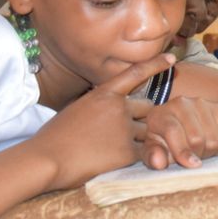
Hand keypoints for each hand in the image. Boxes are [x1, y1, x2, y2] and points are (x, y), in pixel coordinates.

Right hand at [29, 54, 173, 191]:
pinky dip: (136, 156)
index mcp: (104, 94)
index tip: (172, 58)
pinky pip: (144, 150)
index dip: (155, 64)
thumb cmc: (54, 137)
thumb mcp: (77, 109)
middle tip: (119, 131)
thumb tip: (113, 107)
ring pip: (147, 130)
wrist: (45, 160)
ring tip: (109, 148)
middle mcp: (119, 107)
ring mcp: (125, 129)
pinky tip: (114, 160)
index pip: (135, 73)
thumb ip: (100, 106)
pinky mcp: (128, 152)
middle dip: (141, 117)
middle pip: (147, 108)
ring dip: (137, 138)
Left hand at [142, 95, 217, 169]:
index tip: (192, 165)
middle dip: (196, 154)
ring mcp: (202, 104)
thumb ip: (153, 156)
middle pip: (197, 138)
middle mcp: (181, 103)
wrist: (187, 124)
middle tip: (192, 157)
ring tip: (200, 150)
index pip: (173, 131)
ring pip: (214, 140)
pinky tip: (212, 144)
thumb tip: (159, 162)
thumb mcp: (154, 149)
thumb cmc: (165, 140)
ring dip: (209, 153)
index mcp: (160, 114)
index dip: (182, 151)